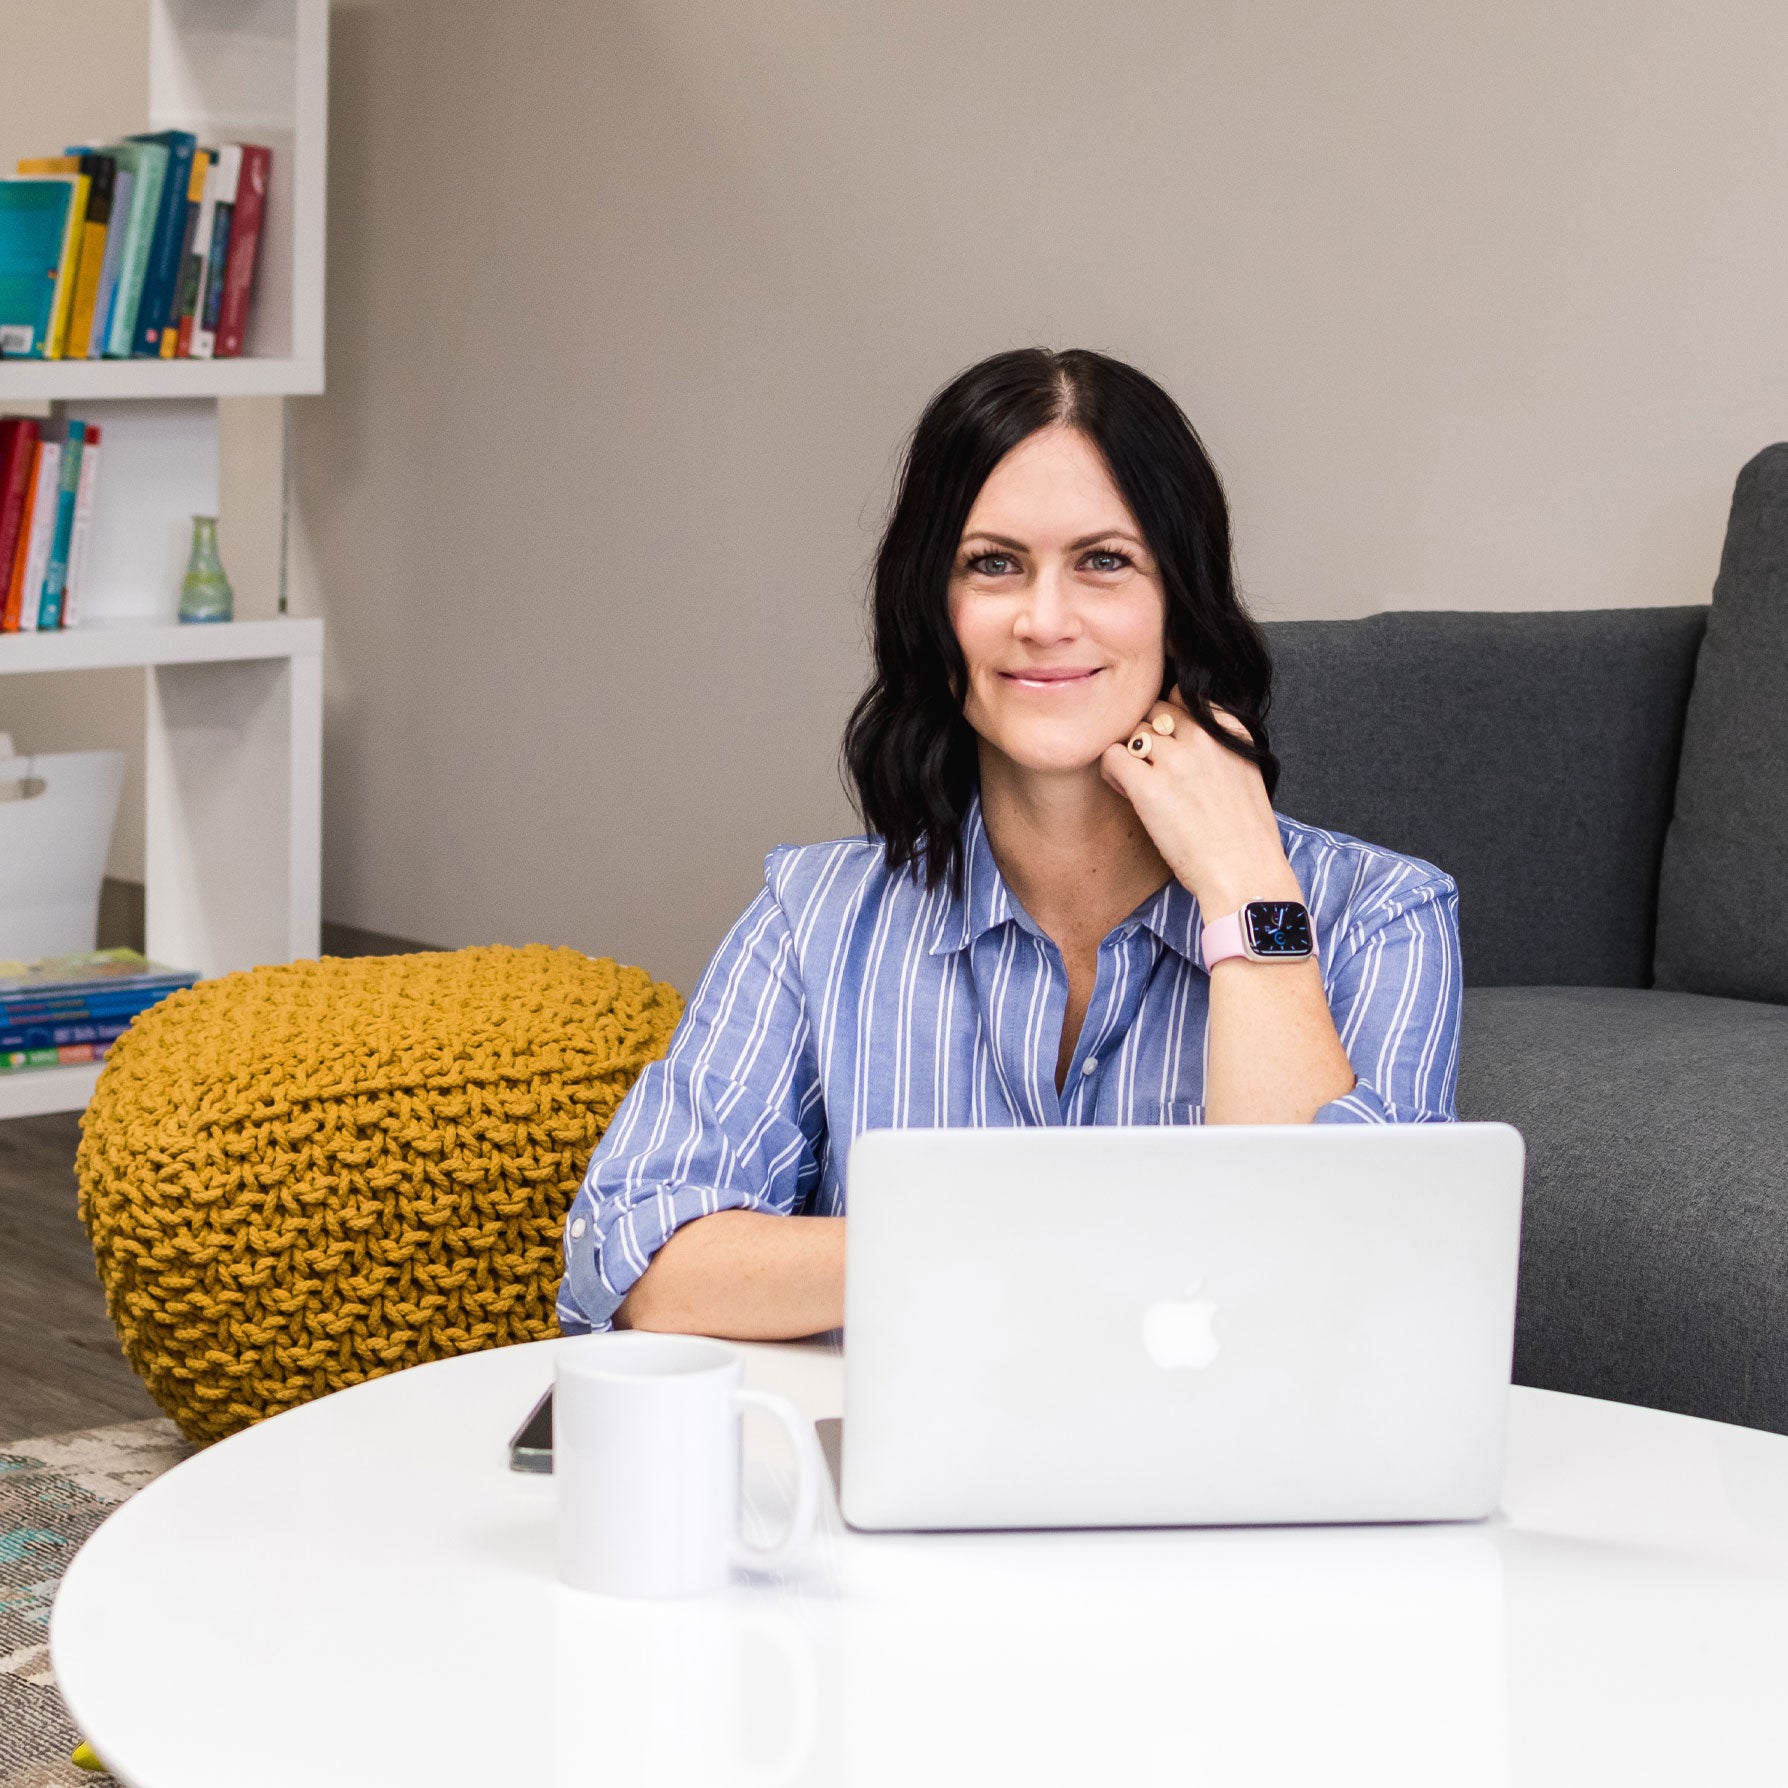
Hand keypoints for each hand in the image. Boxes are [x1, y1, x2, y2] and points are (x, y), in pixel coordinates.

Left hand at [1099, 694, 1300, 914]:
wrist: (1245, 872)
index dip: (1170, 720)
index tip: (1172, 745)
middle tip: (1149, 767)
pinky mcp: (1147, 788)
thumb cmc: (1246, 835)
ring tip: (1136, 782)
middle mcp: (1201, 737)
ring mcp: (1173, 760)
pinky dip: (1112, 770)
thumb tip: (1186, 742)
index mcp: (1229, 732)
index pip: (1184, 698)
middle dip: (1148, 735)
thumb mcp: (1246, 773)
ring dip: (1129, 753)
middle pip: (1154, 711)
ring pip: (1132, 732)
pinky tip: (1125, 791)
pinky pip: (1112, 756)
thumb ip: (1220, 748)